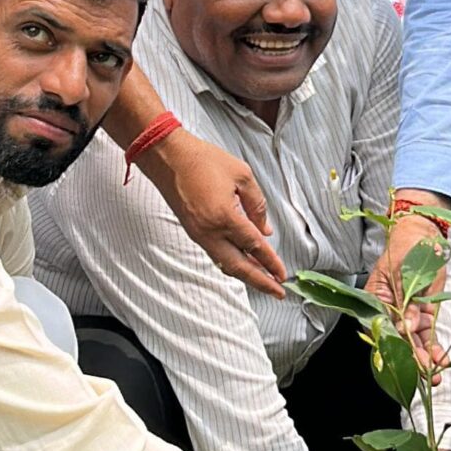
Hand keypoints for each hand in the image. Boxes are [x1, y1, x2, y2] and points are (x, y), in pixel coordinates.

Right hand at [143, 125, 286, 297]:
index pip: (254, 246)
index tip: (283, 276)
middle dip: (260, 282)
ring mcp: (199, 234)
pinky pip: (215, 254)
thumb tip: (265, 230)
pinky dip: (231, 262)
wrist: (167, 157)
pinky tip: (243, 262)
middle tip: (277, 292)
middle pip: (239, 267)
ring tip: (264, 280)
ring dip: (246, 274)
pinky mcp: (193, 232)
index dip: (271, 263)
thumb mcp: (242, 175)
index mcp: (225, 216)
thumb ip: (257, 204)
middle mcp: (210, 232)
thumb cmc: (203, 160)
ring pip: (225, 264)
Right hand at [367, 202, 450, 365]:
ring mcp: (407, 314)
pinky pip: (427, 335)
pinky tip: (442, 360)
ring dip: (425, 359)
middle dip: (413, 359)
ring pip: (414, 342)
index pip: (382, 329)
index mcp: (375, 300)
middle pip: (398, 340)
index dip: (394, 347)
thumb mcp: (406, 271)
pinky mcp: (423, 314)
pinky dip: (434, 348)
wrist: (423, 236)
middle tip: (426, 374)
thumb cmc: (406, 248)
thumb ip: (406, 301)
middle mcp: (389, 312)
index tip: (406, 361)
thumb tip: (406, 327)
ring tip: (436, 375)